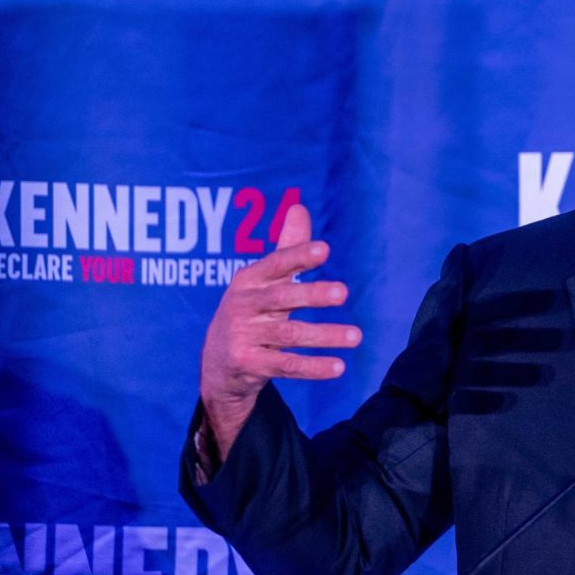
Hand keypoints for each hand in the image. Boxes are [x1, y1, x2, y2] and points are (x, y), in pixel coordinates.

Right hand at [197, 204, 361, 462]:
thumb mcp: (262, 282)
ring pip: (288, 335)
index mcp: (248, 280)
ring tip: (356, 336)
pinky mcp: (248, 365)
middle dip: (311, 295)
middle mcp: (242, 306)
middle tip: (343, 292)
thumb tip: (299, 207)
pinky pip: (285, 366)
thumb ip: (286, 249)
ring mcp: (242, 337)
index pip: (274, 264)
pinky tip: (339, 367)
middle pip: (281, 298)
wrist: (218, 365)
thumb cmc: (249, 314)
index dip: (297, 256)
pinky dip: (312, 367)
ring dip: (323, 335)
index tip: (323, 249)